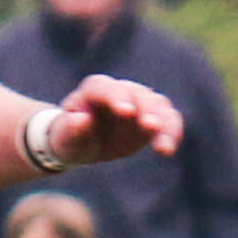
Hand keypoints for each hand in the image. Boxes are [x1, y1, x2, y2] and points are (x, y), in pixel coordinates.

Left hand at [45, 76, 185, 167]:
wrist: (82, 142)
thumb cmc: (69, 137)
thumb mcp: (65, 137)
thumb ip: (72, 127)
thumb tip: (81, 119)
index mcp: (94, 89)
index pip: (107, 88)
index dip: (117, 97)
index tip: (126, 112)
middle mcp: (121, 91)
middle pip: (138, 95)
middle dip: (146, 110)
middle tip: (150, 126)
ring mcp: (140, 101)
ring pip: (158, 106)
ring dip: (164, 124)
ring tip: (163, 147)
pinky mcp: (153, 116)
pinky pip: (169, 120)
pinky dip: (171, 133)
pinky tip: (168, 149)